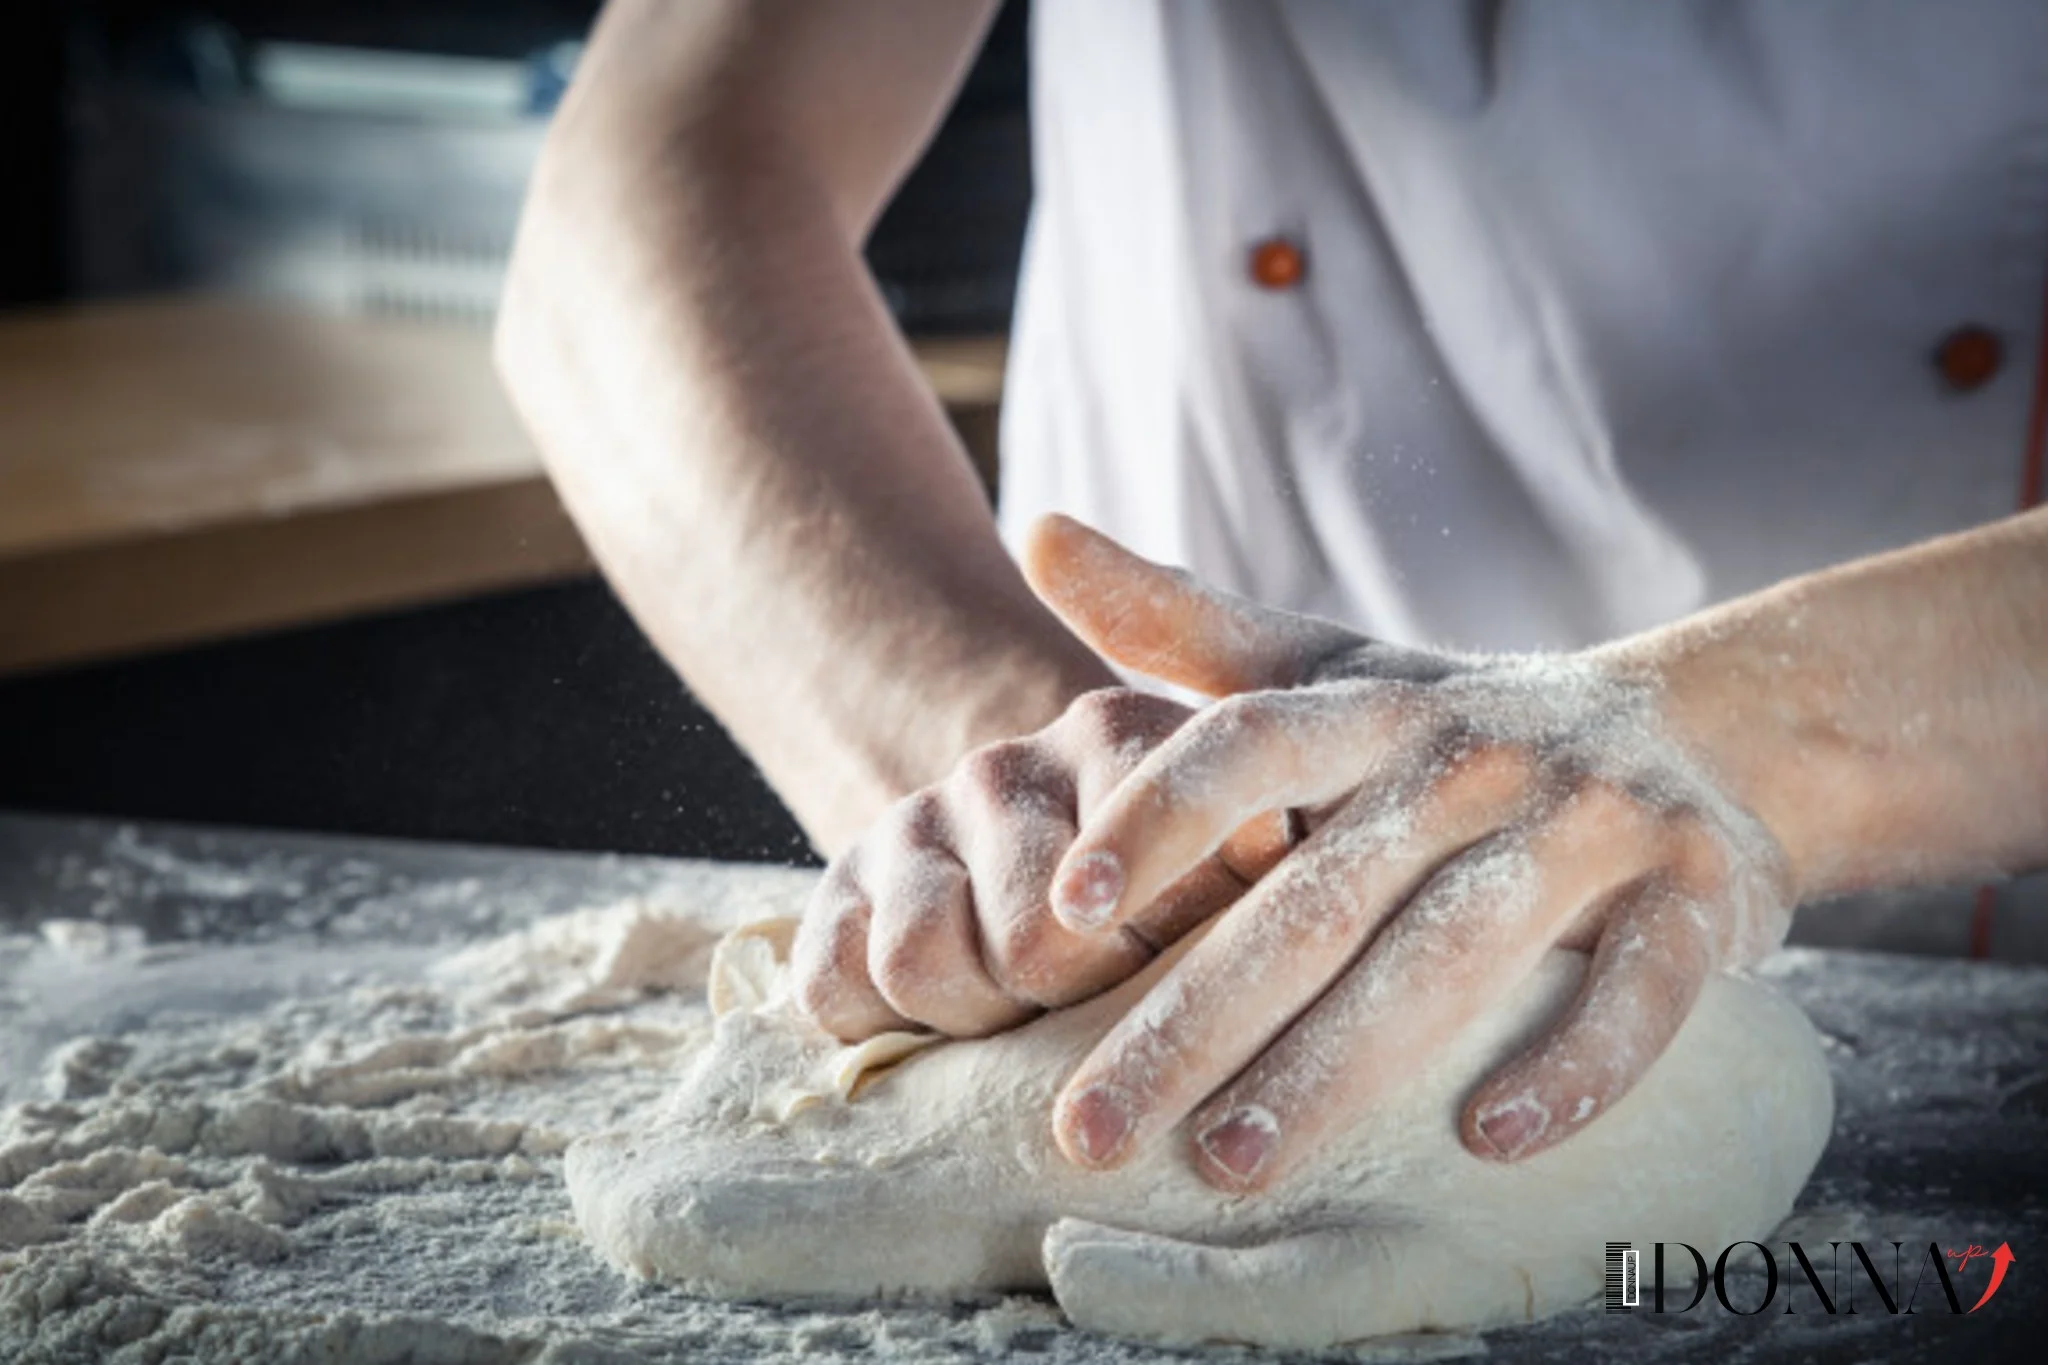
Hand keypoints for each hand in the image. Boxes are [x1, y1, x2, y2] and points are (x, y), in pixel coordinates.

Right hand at [789, 523, 1293, 1040]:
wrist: (1060, 890)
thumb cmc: (1187, 907)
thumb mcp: (1249, 867)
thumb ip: (1262, 849)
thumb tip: (1273, 837)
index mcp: (1117, 738)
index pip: (1132, 871)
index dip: (1156, 961)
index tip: (1174, 977)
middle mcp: (1005, 768)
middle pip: (1031, 943)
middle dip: (1072, 1004)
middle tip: (1101, 1010)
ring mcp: (912, 822)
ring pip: (919, 960)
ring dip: (977, 1018)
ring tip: (1023, 1018)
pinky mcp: (838, 888)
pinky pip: (834, 980)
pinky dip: (887, 1026)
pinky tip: (943, 1023)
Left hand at [1024, 517, 1794, 1187]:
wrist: (1701, 728)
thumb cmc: (1457, 725)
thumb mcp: (1325, 663)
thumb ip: (1176, 618)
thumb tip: (1033, 532)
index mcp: (1372, 710)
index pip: (1248, 746)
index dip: (1156, 818)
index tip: (1059, 909)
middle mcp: (1471, 760)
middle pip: (1317, 897)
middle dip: (1193, 1019)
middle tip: (1086, 1127)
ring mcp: (1588, 826)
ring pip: (1449, 954)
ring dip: (1335, 1065)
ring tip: (1229, 1164)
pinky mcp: (1694, 895)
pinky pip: (1638, 989)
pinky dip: (1572, 1064)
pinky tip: (1487, 1141)